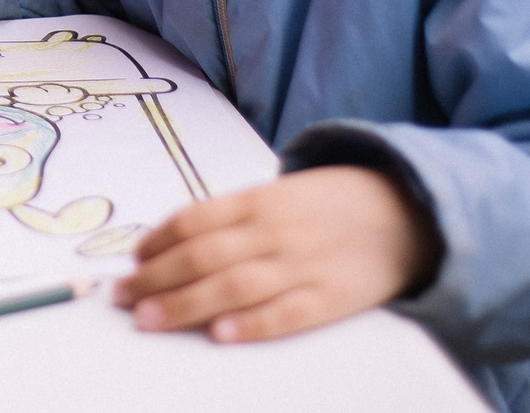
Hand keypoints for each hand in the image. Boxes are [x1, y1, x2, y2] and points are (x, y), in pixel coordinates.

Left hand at [114, 166, 428, 342]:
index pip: (194, 220)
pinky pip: (286, 314)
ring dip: (186, 304)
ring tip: (150, 319)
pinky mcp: (330, 297)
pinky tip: (220, 335)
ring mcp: (303, 264)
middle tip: (123, 298)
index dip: (157, 242)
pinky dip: (252, 324)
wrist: (407, 211)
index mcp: (260, 200)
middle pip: (203, 255)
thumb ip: (235, 215)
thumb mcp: (281, 194)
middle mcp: (275, 230)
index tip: (131, 262)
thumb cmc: (332, 205)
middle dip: (157, 278)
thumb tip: (177, 241)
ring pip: (234, 285)